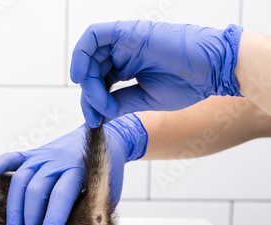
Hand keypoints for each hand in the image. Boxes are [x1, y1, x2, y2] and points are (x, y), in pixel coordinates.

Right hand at [0, 114, 147, 224]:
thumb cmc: (107, 173)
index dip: (51, 221)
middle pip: (35, 189)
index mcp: (78, 169)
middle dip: (31, 218)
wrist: (106, 137)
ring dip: (15, 208)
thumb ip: (91, 211)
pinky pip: (8, 160)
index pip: (60, 197)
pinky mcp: (31, 153)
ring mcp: (41, 155)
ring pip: (20, 180)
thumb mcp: (106, 193)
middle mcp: (56, 160)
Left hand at [70, 21, 242, 126]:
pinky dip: (82, 53)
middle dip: (88, 94)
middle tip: (96, 114)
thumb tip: (99, 114)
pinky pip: (94, 36)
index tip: (95, 120)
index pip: (97, 81)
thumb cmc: (188, 83)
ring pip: (89, 54)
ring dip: (86, 80)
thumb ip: (120, 102)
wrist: (214, 69)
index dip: (91, 101)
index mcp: (127, 66)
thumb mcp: (145, 98)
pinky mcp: (127, 32)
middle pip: (90, 69)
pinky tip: (82, 76)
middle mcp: (122, 52)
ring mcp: (124, 41)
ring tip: (96, 100)